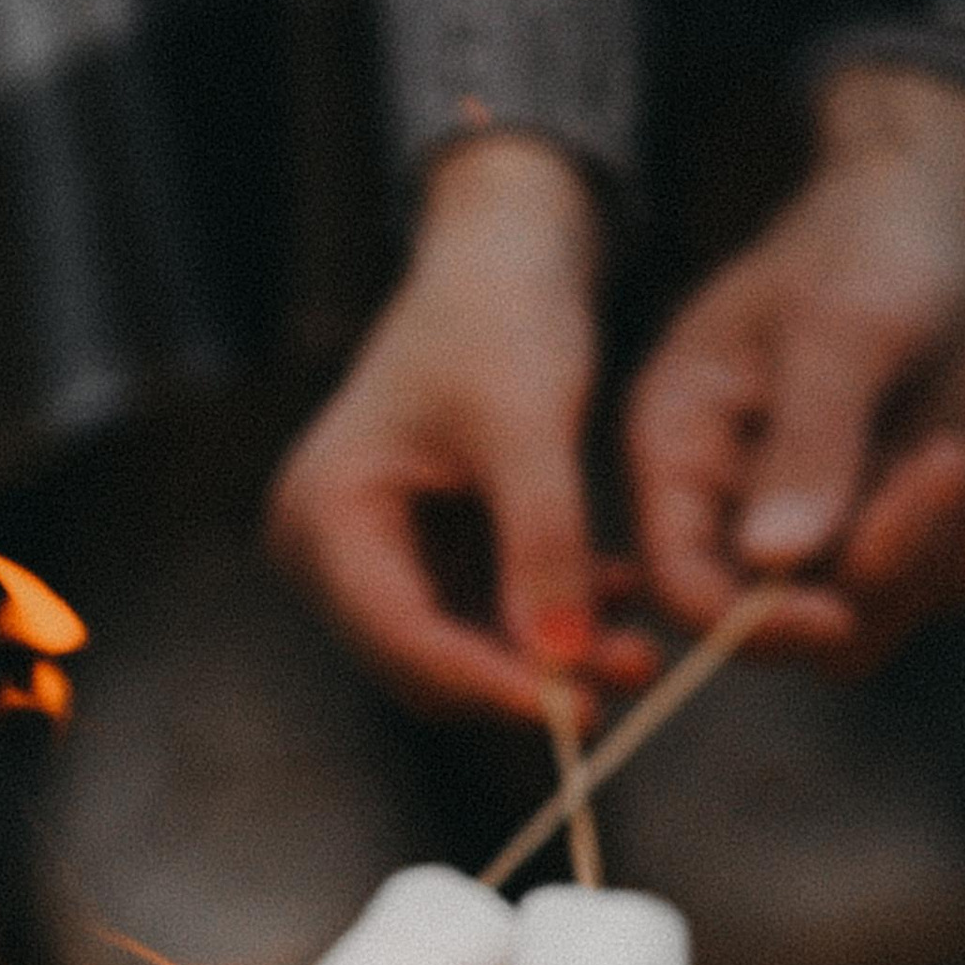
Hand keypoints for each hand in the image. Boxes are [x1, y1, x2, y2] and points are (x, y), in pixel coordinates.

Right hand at [266, 131, 656, 718]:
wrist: (503, 256)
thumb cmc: (500, 316)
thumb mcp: (528, 427)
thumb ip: (543, 546)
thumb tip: (562, 666)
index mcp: (323, 514)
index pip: (400, 639)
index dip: (489, 684)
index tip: (579, 708)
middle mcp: (329, 548)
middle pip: (425, 661)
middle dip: (526, 677)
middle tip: (631, 678)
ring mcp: (374, 556)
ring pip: (464, 649)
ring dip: (550, 655)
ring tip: (641, 650)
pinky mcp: (424, 554)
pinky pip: (486, 615)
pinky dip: (550, 615)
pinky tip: (616, 597)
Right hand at [624, 61, 964, 670]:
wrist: (955, 216)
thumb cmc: (873, 240)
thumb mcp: (844, 326)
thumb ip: (811, 442)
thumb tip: (776, 562)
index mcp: (683, 449)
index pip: (684, 586)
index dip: (750, 623)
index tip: (839, 612)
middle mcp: (741, 506)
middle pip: (784, 627)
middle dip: (876, 573)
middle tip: (941, 464)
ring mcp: (829, 526)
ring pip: (873, 623)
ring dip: (937, 556)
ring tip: (964, 449)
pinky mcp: (910, 529)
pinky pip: (954, 588)